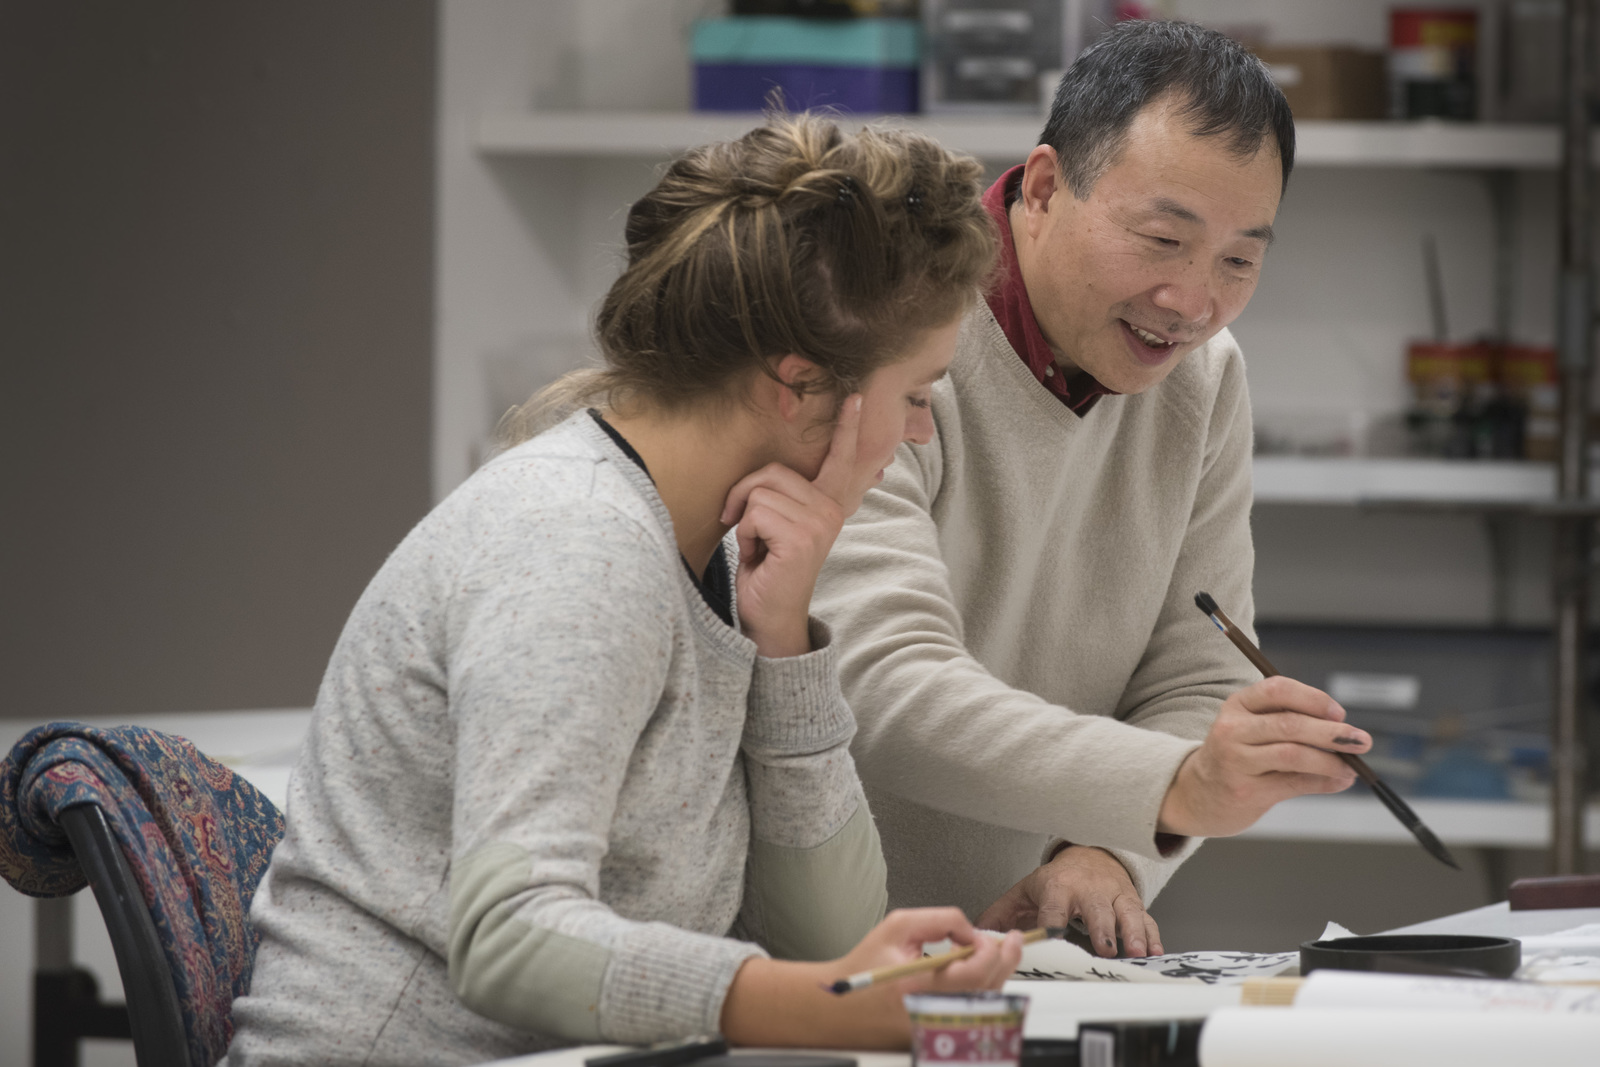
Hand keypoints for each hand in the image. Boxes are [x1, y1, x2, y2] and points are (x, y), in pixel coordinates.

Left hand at [720, 396, 865, 657]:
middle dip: (745, 497)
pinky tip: (758, 558)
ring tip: (758, 549)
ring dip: (744, 523)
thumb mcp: (775, 525)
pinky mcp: (802, 538)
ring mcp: (820, 523)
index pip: (839, 459)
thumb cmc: (767, 570)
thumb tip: (765, 476)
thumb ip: (781, 495)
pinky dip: (744, 536)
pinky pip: (754, 513)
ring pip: (759, 493)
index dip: (846, 427)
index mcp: (828, 504)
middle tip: (747, 531)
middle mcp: (831, 509)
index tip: (854, 395)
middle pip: (771, 472)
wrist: (769, 619)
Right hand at [720, 907, 1023, 1049]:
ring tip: (999, 955)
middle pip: (989, 990)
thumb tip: (969, 930)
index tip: (989, 937)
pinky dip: (983, 993)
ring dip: (997, 977)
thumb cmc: (864, 966)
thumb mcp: (899, 926)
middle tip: (1013, 942)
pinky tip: (984, 975)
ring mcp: (936, 1026)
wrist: (840, 1004)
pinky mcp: (938, 1034)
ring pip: (985, 1004)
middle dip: (1005, 961)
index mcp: (921, 984)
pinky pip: (972, 1014)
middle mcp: (932, 1010)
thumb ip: (940, 920)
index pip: (976, 971)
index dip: (991, 950)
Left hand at [977, 846, 1160, 957]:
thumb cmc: (1056, 880)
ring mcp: (1112, 895)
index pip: (1053, 907)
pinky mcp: (1131, 901)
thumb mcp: (1024, 891)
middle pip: (1096, 908)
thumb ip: (1001, 913)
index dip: (1053, 923)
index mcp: (1058, 888)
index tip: (1054, 938)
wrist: (1090, 854)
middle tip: (1105, 948)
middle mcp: (1088, 890)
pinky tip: (1154, 951)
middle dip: (1101, 928)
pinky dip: (1152, 934)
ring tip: (1137, 952)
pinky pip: (1145, 917)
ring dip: (1133, 932)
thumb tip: (977, 930)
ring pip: (1125, 912)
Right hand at [1158, 676, 1370, 837]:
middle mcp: (1233, 729)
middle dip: (1332, 732)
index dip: (1313, 699)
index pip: (1278, 690)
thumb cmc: (1238, 755)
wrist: (1198, 793)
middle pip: (1290, 724)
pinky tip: (1339, 781)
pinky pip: (1293, 783)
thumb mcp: (1253, 728)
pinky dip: (1323, 782)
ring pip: (1293, 755)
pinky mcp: (1245, 791)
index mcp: (1238, 705)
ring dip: (1330, 761)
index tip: (1339, 712)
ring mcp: (1236, 761)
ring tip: (1351, 767)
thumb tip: (1344, 730)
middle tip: (1362, 740)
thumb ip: (1291, 723)